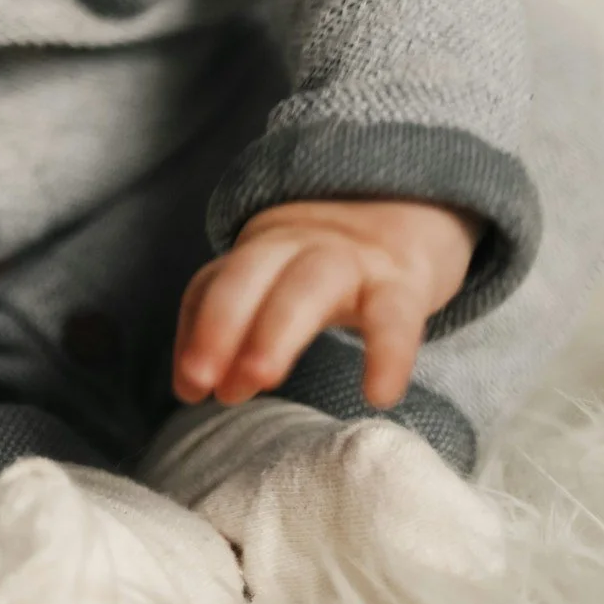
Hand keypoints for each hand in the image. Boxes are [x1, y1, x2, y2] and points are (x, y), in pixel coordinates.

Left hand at [172, 197, 480, 411]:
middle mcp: (301, 244)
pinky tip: (378, 394)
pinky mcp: (403, 283)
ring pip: (308, 285)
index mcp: (264, 246)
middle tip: (209, 387)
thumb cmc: (330, 265)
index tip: (188, 388)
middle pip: (250, 274)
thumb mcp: (279, 277)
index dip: (198, 331)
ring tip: (260, 382)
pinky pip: (394, 317)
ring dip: (275, 331)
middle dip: (222, 325)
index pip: (217, 281)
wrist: (415, 209)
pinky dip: (387, 353)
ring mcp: (353, 258)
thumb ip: (234, 323)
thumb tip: (189, 389)